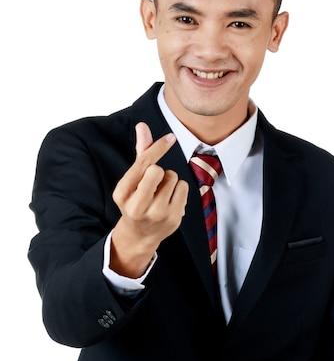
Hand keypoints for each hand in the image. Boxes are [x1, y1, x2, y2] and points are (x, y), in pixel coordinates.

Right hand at [110, 122, 188, 277]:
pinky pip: (184, 187)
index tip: (170, 137)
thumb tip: (142, 126)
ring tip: (161, 193)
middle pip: (158, 170)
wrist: (140, 234)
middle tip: (154, 183)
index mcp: (122, 193)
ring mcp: (157, 214)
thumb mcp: (132, 179)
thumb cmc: (136, 199)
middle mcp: (137, 205)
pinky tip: (170, 200)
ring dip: (169, 181)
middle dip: (159, 171)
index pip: (143, 164)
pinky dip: (179, 189)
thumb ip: (140, 152)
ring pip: (173, 177)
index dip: (158, 148)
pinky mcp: (173, 218)